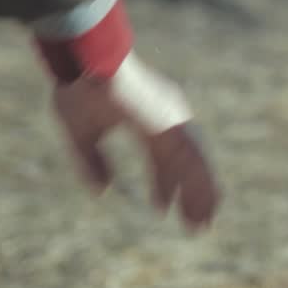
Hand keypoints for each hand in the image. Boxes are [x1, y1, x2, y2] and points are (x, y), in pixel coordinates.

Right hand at [50, 53, 220, 231]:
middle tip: (196, 223)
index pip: (162, 158)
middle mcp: (166, 119)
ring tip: (203, 225)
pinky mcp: (173, 124)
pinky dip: (202, 184)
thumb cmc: (80, 88)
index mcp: (148, 118)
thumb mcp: (81, 135)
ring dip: (202, 195)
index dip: (163, 184)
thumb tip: (102, 190)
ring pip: (196, 165)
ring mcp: (172, 120)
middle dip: (191, 194)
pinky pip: (195, 160)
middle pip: (186, 164)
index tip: (161, 208)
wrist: (86, 62)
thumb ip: (92, 161)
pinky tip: (207, 205)